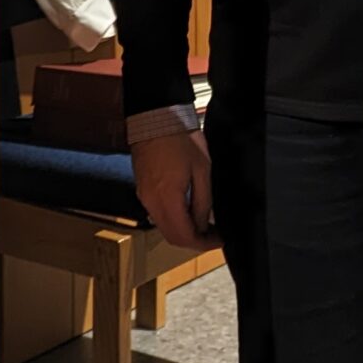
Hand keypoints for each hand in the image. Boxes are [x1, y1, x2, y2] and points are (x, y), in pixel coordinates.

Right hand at [129, 129, 217, 248]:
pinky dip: (175, 219)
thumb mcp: (202, 170)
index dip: (203, 244)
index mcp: (167, 198)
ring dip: (184, 230)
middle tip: (214, 235)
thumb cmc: (180, 138)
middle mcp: (151, 202)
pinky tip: (190, 210)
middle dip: (194, 241)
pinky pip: (158, 214)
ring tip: (206, 224)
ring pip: (164, 227)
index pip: (183, 236)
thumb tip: (203, 224)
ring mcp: (145, 196)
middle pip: (171, 236)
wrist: (156, 119)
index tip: (219, 240)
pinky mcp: (143, 189)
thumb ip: (203, 202)